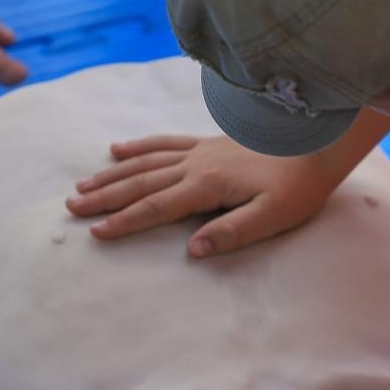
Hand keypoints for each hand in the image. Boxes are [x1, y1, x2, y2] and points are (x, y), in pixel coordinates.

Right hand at [65, 135, 339, 256]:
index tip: (96, 232)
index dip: (125, 221)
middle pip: (141, 183)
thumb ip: (233, 232)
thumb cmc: (299, 185)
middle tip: (72, 206)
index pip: (157, 207)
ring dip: (113, 174)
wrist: (317, 140)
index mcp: (208, 186)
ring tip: (84, 183)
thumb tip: (194, 249)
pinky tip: (119, 149)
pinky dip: (140, 146)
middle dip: (105, 196)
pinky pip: (165, 142)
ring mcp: (201, 150)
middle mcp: (197, 164)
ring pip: (146, 162)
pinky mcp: (209, 142)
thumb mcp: (273, 217)